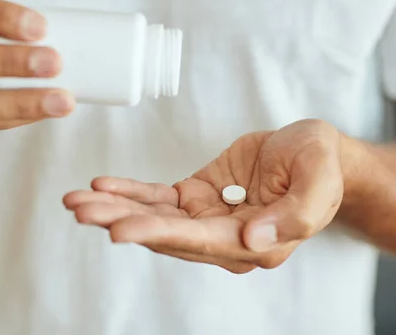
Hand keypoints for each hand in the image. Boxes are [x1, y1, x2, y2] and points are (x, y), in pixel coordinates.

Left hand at [64, 119, 343, 272]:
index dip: (157, 234)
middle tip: (81, 211)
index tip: (118, 230)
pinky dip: (129, 192)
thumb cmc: (319, 165)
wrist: (312, 153)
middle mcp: (224, 238)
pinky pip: (157, 197)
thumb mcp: (319, 180)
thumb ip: (295, 214)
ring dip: (114, 209)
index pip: (197, 241)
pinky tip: (101, 186)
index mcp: (255, 242)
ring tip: (75, 201)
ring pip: (154, 217)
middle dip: (120, 222)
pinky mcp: (196, 198)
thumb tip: (253, 240)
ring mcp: (206, 218)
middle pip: (164, 234)